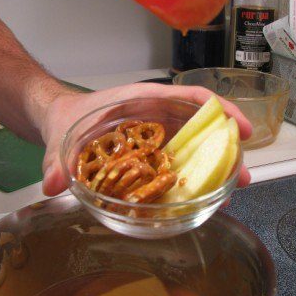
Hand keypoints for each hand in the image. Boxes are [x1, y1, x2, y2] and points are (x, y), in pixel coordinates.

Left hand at [41, 83, 251, 196]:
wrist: (60, 123)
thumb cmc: (67, 119)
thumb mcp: (61, 136)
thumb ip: (56, 160)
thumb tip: (54, 184)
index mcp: (142, 101)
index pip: (189, 97)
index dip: (220, 110)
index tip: (240, 128)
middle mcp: (156, 117)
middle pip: (200, 127)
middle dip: (225, 149)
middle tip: (241, 177)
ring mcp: (156, 138)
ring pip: (193, 147)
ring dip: (214, 168)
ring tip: (229, 193)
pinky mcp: (151, 156)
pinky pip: (178, 163)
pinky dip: (192, 177)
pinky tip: (199, 198)